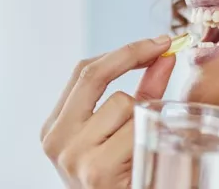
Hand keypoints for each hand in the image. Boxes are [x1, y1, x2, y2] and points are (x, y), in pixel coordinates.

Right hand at [40, 36, 175, 187]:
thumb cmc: (121, 178)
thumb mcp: (121, 132)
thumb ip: (142, 93)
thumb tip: (164, 56)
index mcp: (54, 126)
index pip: (84, 71)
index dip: (123, 51)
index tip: (155, 42)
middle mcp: (56, 138)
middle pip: (94, 75)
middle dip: (132, 55)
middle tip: (163, 46)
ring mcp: (73, 155)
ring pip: (122, 103)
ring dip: (141, 117)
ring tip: (140, 146)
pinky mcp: (96, 171)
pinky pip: (135, 128)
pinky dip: (147, 137)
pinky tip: (141, 159)